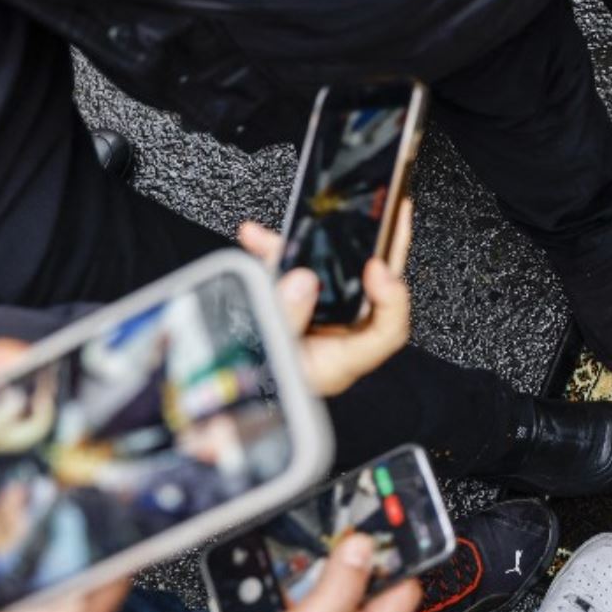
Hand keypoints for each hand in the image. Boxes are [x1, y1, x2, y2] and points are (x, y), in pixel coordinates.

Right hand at [169, 535, 420, 611]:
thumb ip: (336, 593)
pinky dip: (285, 582)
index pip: (402, 590)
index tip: (383, 525)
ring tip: (295, 555)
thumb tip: (366, 547)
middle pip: (365, 583)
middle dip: (351, 555)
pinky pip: (295, 598)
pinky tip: (269, 576)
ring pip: (326, 587)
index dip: (399, 555)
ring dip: (312, 567)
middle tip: (333, 533)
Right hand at [237, 200, 413, 396]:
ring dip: (327, 242)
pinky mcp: (287, 305)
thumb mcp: (266, 361)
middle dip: (384, 248)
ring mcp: (313, 320)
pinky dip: (275, 252)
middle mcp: (333, 339)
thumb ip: (285, 322)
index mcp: (338, 362)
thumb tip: (303, 281)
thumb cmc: (246, 395)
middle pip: (373, 291)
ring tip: (333, 212)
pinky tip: (256, 236)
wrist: (216, 399)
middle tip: (395, 214)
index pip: (386, 331)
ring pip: (335, 275)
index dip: (391, 297)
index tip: (377, 268)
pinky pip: (291, 272)